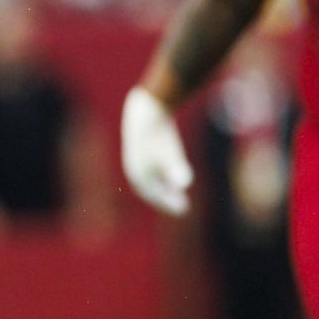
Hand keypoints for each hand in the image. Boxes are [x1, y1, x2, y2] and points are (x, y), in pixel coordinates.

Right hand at [120, 86, 192, 216]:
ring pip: (150, 179)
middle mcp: (133, 169)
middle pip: (150, 190)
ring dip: (163, 187)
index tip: (183, 210)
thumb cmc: (159, 132)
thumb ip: (176, 167)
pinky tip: (172, 171)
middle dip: (165, 198)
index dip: (168, 204)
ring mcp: (135, 158)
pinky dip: (161, 174)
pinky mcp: (140, 148)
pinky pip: (150, 168)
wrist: (147, 108)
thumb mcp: (170, 151)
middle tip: (182, 206)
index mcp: (138, 174)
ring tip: (178, 190)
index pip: (153, 196)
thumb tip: (184, 182)